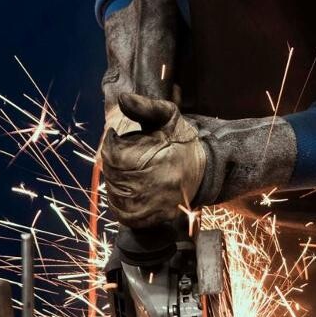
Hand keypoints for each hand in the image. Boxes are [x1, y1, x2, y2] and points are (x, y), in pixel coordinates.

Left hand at [101, 94, 205, 228]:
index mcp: (161, 159)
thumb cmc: (182, 141)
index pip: (114, 155)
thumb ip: (145, 107)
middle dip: (111, 164)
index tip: (114, 137)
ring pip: (116, 196)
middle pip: (113, 176)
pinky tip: (126, 190)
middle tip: (120, 155)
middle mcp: (159, 185)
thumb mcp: (168, 117)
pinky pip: (126, 216)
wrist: (206, 169)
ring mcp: (158, 205)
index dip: (109, 144)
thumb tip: (123, 99)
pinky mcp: (157, 217)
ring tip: (124, 171)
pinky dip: (120, 204)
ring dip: (114, 183)